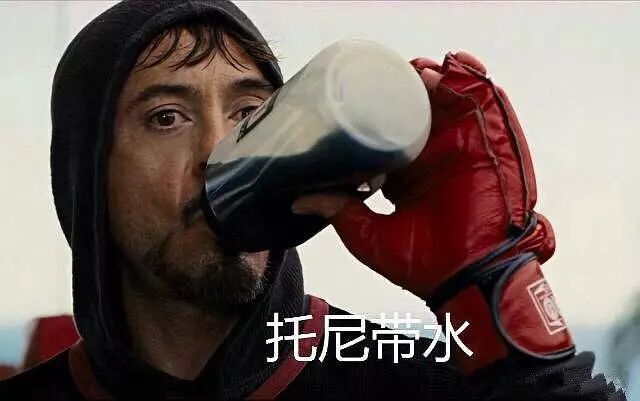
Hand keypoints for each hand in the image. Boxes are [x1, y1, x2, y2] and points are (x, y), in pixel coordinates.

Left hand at [294, 52, 574, 372]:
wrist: (467, 282)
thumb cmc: (423, 265)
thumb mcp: (367, 235)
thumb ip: (338, 210)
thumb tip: (298, 198)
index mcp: (411, 173)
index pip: (394, 128)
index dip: (382, 105)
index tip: (362, 88)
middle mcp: (438, 156)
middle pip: (424, 106)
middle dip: (409, 85)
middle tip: (391, 74)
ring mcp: (466, 147)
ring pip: (455, 97)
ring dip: (438, 77)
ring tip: (418, 70)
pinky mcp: (494, 145)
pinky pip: (490, 102)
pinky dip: (474, 79)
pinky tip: (454, 66)